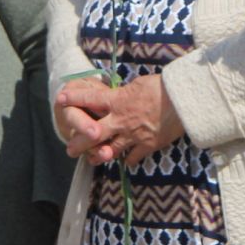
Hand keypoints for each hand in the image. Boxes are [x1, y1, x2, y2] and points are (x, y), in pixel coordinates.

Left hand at [56, 75, 183, 167]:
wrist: (183, 101)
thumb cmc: (163, 86)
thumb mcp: (138, 84)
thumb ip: (124, 94)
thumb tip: (118, 95)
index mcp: (117, 101)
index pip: (90, 98)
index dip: (73, 99)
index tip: (60, 99)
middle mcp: (120, 120)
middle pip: (93, 134)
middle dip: (79, 143)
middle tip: (70, 149)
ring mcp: (133, 135)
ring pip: (110, 150)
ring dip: (99, 156)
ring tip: (91, 160)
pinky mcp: (147, 146)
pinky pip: (132, 158)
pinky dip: (127, 159)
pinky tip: (124, 161)